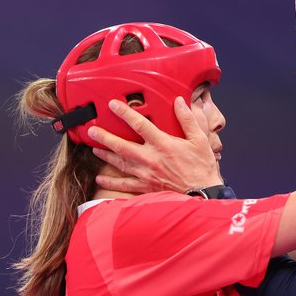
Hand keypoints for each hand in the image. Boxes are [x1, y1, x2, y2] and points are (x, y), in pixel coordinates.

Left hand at [87, 97, 222, 193]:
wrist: (203, 193)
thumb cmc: (202, 167)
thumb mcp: (200, 140)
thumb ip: (188, 120)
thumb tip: (180, 103)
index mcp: (163, 144)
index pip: (140, 125)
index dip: (125, 113)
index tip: (113, 105)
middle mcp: (151, 159)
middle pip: (122, 146)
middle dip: (105, 137)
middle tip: (92, 131)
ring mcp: (146, 174)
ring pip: (120, 163)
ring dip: (106, 156)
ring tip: (94, 149)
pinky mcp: (146, 187)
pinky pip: (125, 185)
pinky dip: (111, 182)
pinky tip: (101, 178)